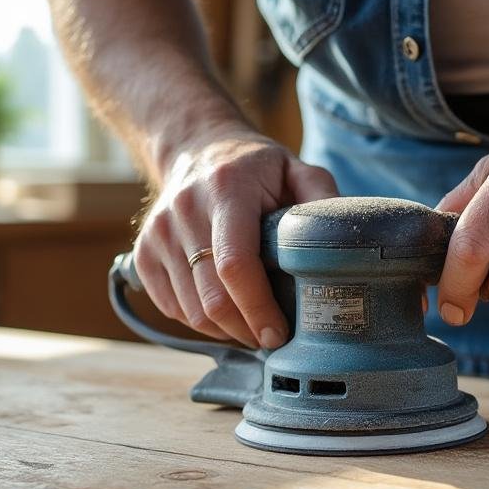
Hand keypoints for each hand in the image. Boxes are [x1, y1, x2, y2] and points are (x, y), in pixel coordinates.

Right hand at [134, 125, 336, 346]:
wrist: (195, 150)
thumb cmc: (253, 168)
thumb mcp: (294, 168)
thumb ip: (321, 197)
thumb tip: (344, 241)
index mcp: (226, 190)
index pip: (235, 264)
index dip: (258, 308)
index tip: (280, 332)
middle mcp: (183, 211)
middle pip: (212, 298)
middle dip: (247, 330)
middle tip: (274, 338)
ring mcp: (157, 235)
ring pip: (192, 312)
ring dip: (227, 331)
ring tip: (254, 327)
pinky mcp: (143, 254)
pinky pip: (173, 310)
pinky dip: (202, 323)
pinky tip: (227, 314)